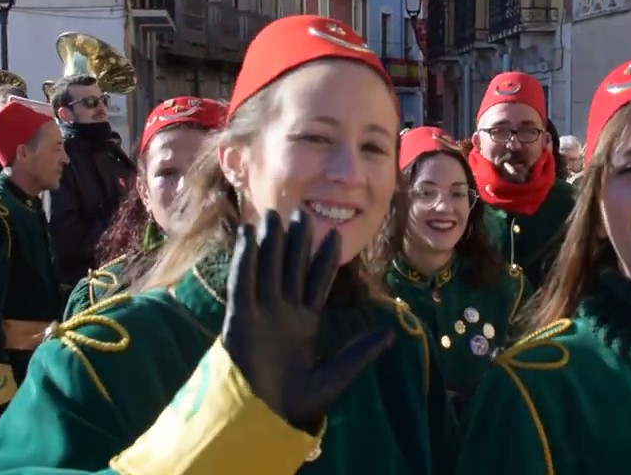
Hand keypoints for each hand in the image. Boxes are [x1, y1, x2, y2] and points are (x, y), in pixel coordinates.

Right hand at [220, 209, 393, 431]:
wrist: (266, 419)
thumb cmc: (299, 402)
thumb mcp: (337, 375)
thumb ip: (359, 353)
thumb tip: (390, 335)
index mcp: (305, 322)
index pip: (317, 281)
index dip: (324, 257)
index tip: (334, 233)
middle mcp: (283, 312)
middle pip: (290, 267)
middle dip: (295, 240)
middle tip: (301, 211)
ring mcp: (261, 312)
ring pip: (266, 268)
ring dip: (269, 242)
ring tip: (272, 213)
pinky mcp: (240, 318)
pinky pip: (243, 282)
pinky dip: (244, 258)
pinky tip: (247, 235)